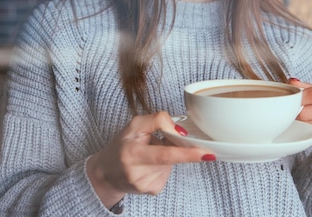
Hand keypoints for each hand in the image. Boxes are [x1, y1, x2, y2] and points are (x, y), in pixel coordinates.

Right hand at [86, 111, 212, 207]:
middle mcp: (138, 173)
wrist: (106, 173)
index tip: (206, 154)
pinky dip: (163, 166)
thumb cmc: (121, 145)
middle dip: (178, 149)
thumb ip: (157, 120)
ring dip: (166, 156)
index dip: (187, 153)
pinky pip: (167, 173)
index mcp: (132, 153)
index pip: (165, 154)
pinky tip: (149, 166)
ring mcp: (146, 185)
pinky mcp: (152, 191)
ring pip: (171, 164)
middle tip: (167, 143)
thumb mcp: (133, 126)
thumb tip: (180, 130)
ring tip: (148, 155)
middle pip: (171, 158)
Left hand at [289, 78, 311, 180]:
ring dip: (302, 126)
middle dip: (298, 115)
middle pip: (307, 112)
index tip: (292, 102)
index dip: (299, 98)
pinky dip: (307, 136)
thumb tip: (292, 82)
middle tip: (297, 116)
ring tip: (306, 125)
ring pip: (309, 125)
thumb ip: (306, 88)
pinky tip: (310, 133)